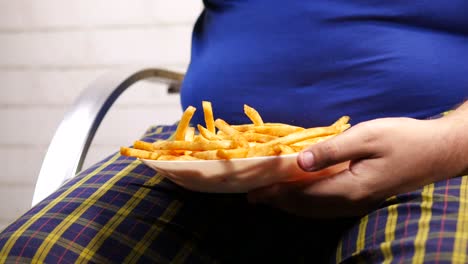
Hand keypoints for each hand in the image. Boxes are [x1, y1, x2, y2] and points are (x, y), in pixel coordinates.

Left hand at [248, 115, 467, 217]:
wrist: (437, 152)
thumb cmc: (404, 140)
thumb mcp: (367, 137)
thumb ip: (331, 150)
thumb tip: (299, 162)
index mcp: (349, 188)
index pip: (302, 196)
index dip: (275, 193)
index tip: (253, 191)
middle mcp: (350, 202)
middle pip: (305, 207)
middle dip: (277, 202)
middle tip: (254, 196)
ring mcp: (357, 202)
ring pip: (314, 209)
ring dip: (290, 204)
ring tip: (270, 196)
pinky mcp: (362, 197)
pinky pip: (325, 205)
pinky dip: (305, 201)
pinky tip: (299, 192)